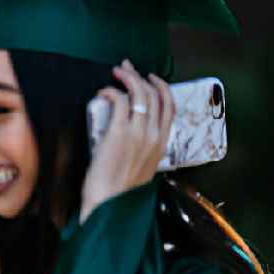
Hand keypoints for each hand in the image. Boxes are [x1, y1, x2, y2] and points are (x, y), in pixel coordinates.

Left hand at [80, 59, 173, 222]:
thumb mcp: (141, 167)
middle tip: (126, 69)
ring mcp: (138, 134)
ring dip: (127, 78)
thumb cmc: (118, 191)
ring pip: (139, 94)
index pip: (170, 107)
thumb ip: (142, 149)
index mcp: (161, 144)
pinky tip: (102, 92)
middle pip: (156, 95)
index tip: (150, 78)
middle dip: (140, 77)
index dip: (161, 87)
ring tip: (115, 73)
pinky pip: (119, 101)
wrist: (109, 205)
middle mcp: (154, 136)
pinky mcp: (119, 133)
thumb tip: (133, 135)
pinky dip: (111, 91)